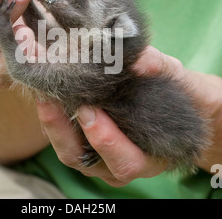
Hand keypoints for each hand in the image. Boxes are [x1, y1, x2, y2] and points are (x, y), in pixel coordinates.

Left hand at [36, 46, 218, 186]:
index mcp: (151, 157)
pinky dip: (52, 116)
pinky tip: (45, 91)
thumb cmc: (179, 93)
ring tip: (42, 92)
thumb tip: (141, 59)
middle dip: (63, 132)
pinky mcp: (84, 142)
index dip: (106, 141)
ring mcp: (99, 157)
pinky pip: (64, 137)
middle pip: (85, 160)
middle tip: (51, 100)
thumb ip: (160, 67)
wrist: (178, 101)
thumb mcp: (176, 77)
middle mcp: (120, 163)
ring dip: (51, 124)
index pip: (126, 162)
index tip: (89, 109)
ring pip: (68, 151)